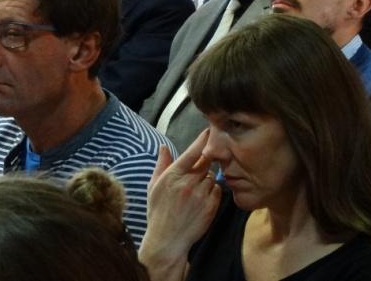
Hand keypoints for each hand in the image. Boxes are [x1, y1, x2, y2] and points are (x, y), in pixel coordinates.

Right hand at [139, 130, 221, 278]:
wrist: (168, 239)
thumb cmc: (158, 211)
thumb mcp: (154, 186)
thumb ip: (161, 165)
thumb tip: (163, 147)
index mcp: (173, 175)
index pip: (193, 152)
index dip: (202, 140)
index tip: (208, 131)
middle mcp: (189, 183)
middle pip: (206, 162)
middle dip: (205, 160)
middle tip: (202, 163)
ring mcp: (201, 195)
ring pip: (212, 176)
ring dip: (207, 178)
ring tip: (195, 189)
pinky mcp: (211, 207)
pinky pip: (217, 190)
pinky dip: (212, 191)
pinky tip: (201, 198)